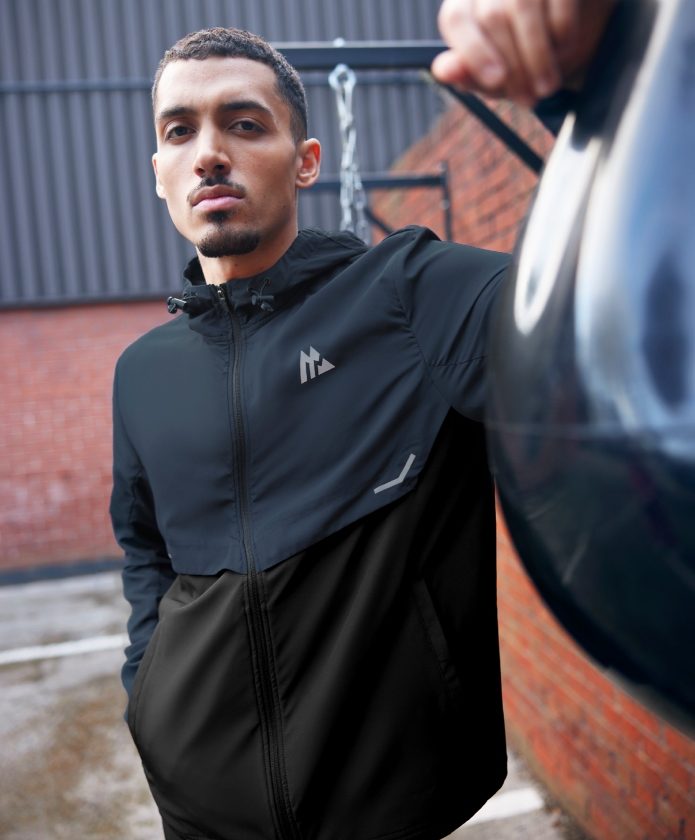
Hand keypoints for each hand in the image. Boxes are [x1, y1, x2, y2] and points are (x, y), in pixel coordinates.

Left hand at [432, 0, 615, 104]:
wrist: (574, 28)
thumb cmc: (524, 52)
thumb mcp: (496, 73)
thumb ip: (470, 73)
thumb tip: (444, 71)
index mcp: (465, 3)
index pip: (456, 19)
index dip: (474, 52)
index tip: (495, 81)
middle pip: (493, 18)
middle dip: (513, 67)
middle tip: (530, 99)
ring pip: (523, 5)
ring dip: (538, 55)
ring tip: (548, 86)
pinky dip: (563, 30)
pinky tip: (565, 49)